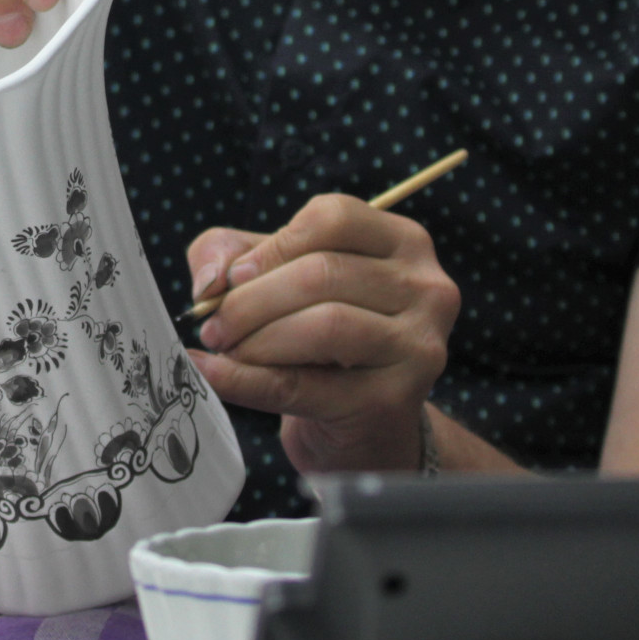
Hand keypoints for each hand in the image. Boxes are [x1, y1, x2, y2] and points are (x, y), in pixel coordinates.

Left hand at [186, 192, 461, 474]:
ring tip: (223, 349)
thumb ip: (232, 256)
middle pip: (323, 272)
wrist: (360, 421)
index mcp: (403, 241)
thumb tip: (211, 281)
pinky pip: (307, 386)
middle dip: (251, 299)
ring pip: (326, 325)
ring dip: (255, 339)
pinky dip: (247, 380)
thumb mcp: (276, 277)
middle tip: (213, 326)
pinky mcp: (396, 400)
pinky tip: (212, 372)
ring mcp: (419, 345)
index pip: (334, 217)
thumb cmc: (317, 332)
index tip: (232, 278)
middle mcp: (426, 287)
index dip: (273, 245)